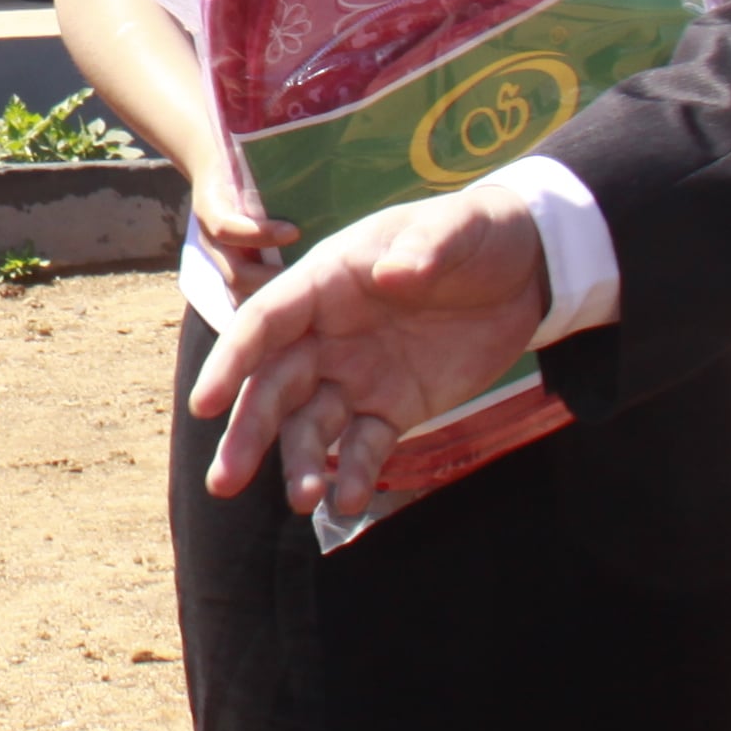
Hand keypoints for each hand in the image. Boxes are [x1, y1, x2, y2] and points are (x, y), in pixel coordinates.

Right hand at [189, 182, 547, 514]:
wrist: (525, 270)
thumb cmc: (477, 235)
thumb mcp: (459, 228)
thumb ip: (426, 247)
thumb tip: (390, 275)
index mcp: (326, 282)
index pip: (265, 323)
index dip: (232, 361)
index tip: (205, 404)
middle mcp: (327, 334)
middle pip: (274, 386)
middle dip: (247, 432)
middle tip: (223, 482)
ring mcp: (358, 375)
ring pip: (310, 424)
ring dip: (299, 462)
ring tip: (303, 500)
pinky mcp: (393, 407)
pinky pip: (364, 446)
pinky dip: (354, 473)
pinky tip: (351, 502)